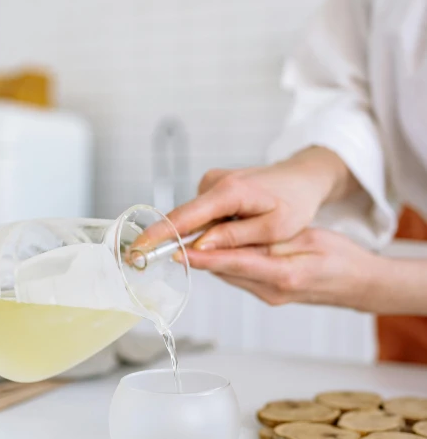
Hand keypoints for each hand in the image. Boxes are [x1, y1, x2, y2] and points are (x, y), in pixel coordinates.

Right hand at [163, 147, 357, 249]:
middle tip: (192, 261)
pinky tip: (240, 228)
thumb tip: (198, 247)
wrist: (302, 177)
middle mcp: (215, 182)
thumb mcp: (273, 229)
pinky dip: (213, 228)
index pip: (185, 217)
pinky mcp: (213, 186)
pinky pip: (204, 215)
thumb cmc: (295, 203)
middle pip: (185, 220)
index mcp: (230, 192)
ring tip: (246, 237)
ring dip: (208, 237)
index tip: (137, 250)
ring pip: (196, 220)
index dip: (159, 236)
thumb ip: (234, 238)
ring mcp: (212, 181)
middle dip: (183, 243)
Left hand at [185, 228, 380, 309]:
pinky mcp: (268, 294)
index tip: (179, 251)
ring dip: (209, 259)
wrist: (360, 284)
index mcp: (284, 276)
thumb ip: (273, 243)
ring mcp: (269, 296)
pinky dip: (225, 262)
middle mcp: (272, 291)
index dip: (204, 258)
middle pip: (226, 272)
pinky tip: (216, 247)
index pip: (235, 265)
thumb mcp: (310, 240)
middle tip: (172, 238)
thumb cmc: (341, 258)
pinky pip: (240, 277)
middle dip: (199, 256)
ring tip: (186, 238)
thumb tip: (236, 241)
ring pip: (230, 275)